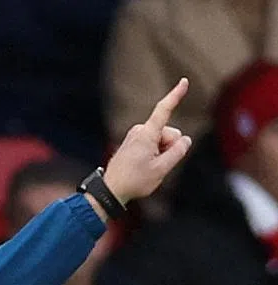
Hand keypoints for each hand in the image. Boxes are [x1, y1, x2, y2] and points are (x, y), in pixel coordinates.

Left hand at [103, 78, 191, 203]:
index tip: (183, 81)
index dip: (175, 95)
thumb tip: (186, 140)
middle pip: (169, 133)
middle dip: (169, 148)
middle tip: (155, 166)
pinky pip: (152, 145)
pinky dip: (153, 155)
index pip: (164, 110)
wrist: (110, 191)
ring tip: (146, 168)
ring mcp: (135, 137)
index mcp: (146, 134)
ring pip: (162, 140)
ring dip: (161, 153)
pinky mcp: (132, 143)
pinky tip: (143, 167)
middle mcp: (139, 131)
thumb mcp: (161, 169)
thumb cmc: (133, 182)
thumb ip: (178, 152)